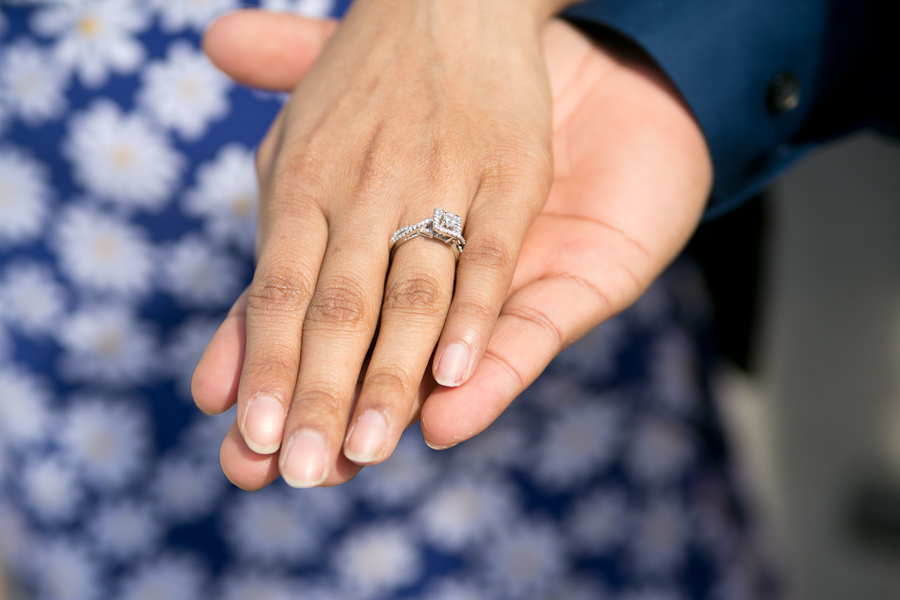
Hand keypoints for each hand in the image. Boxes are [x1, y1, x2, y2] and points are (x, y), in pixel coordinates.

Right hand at [193, 11, 710, 488]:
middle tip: (254, 471)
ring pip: (431, 358)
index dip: (252, 353)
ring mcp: (492, 290)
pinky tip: (455, 411)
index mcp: (365, 231)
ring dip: (389, 405)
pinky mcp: (561, 288)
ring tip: (352, 460)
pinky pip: (526, 330)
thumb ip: (287, 62)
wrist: (536, 48)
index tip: (211, 403)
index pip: (293, 303)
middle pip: (355, 352)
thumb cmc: (444, 67)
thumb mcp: (367, 76)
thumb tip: (212, 39)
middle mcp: (422, 274)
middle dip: (313, 407)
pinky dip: (493, 365)